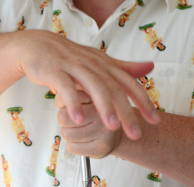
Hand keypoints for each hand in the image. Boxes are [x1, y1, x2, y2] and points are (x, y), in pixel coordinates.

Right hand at [15, 30, 158, 139]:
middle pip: (115, 89)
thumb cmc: (72, 58)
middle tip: (136, 134)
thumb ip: (125, 68)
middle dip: (127, 112)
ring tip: (113, 127)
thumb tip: (150, 67)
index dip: (144, 102)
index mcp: (106, 66)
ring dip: (105, 107)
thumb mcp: (101, 62)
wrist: (38, 46)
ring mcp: (74, 67)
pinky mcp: (54, 71)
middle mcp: (94, 66)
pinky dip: (73, 103)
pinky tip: (79, 119)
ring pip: (94, 87)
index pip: (130, 84)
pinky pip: (66, 88)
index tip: (155, 121)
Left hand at [56, 90, 125, 158]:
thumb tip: (57, 92)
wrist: (124, 134)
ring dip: (69, 134)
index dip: (63, 105)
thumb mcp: (91, 98)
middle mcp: (103, 115)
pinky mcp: (100, 149)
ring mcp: (103, 134)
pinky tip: (83, 142)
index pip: (64, 100)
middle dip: (64, 120)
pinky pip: (72, 147)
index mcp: (99, 98)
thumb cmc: (100, 115)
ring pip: (67, 134)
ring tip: (80, 131)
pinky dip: (73, 145)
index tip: (71, 107)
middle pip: (63, 118)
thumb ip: (74, 93)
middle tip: (73, 121)